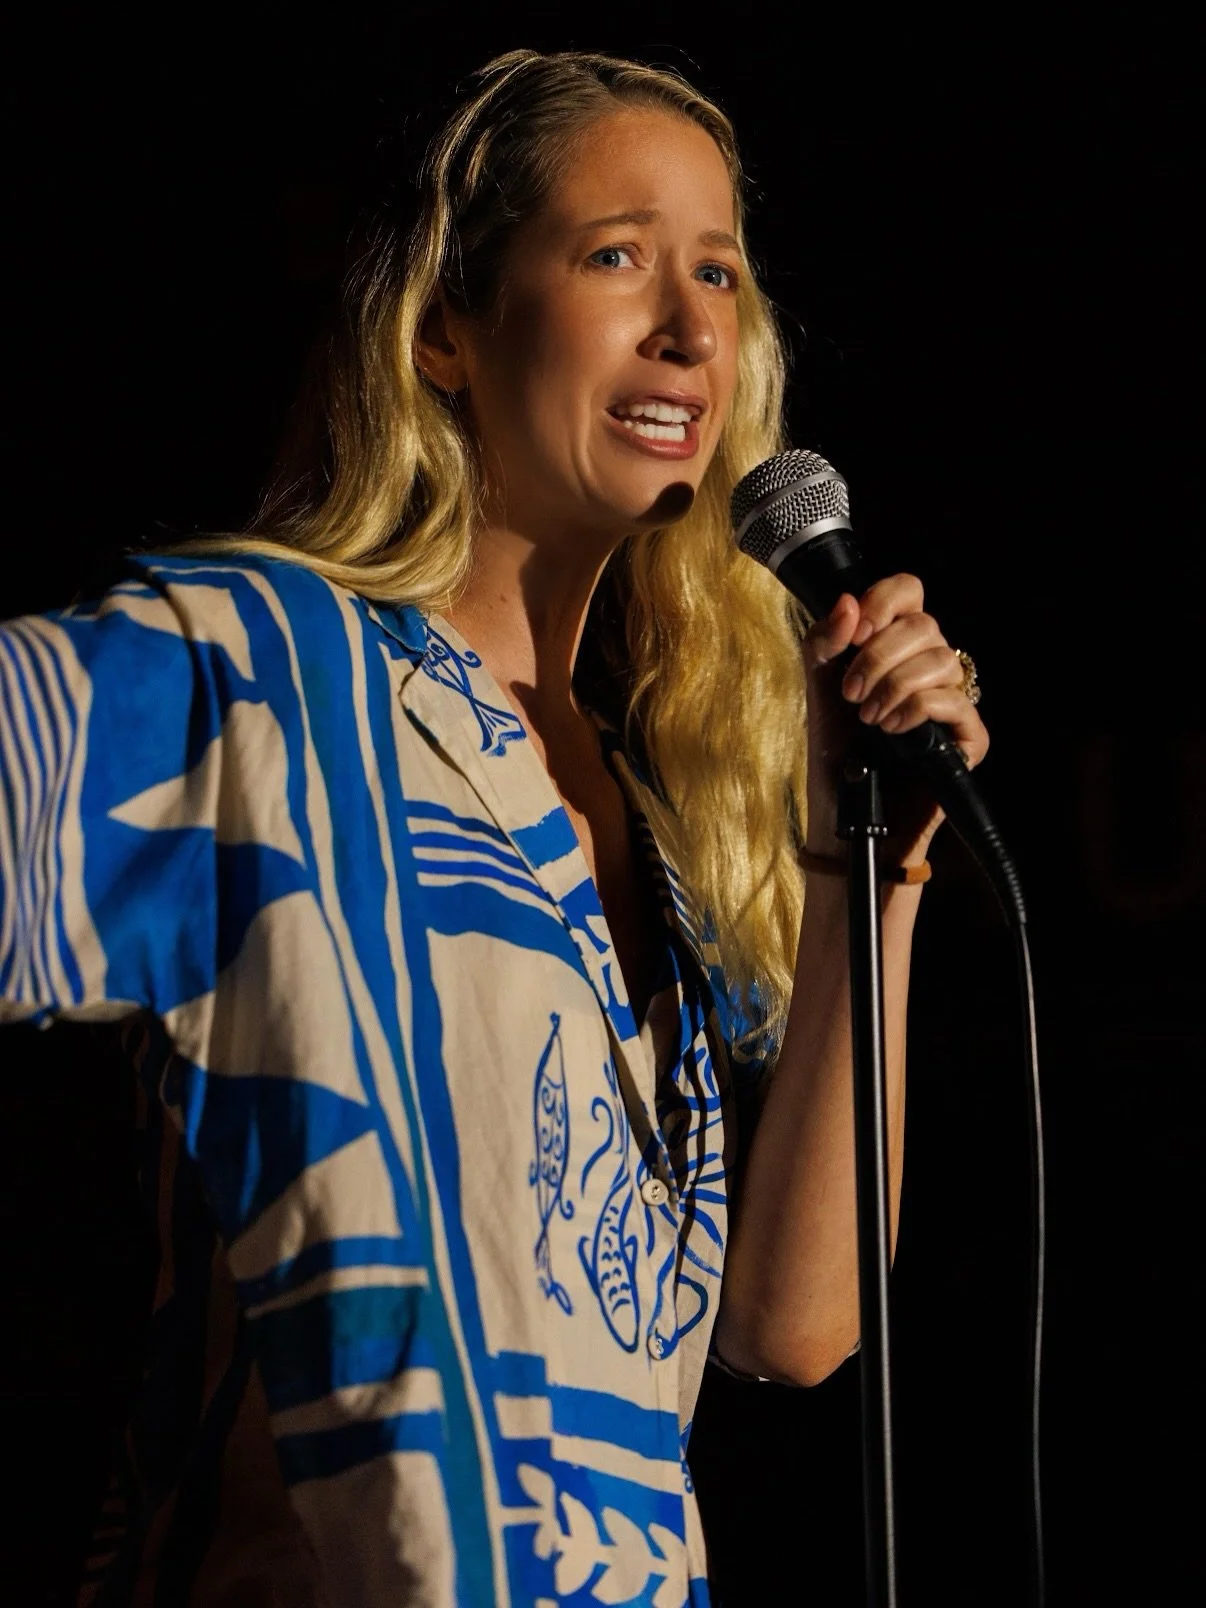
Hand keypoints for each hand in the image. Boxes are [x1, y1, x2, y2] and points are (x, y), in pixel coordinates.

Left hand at [801, 576, 989, 864]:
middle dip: (879, 656)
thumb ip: (825, 641)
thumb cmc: (837, 750)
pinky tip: (892, 729)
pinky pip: (953, 700)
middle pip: (925, 624)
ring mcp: (953, 699)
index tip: (854, 635)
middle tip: (852, 693)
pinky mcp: (970, 736)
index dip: (882, 602)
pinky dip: (916, 709)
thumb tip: (848, 604)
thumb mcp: (818, 687)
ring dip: (894, 687)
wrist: (847, 811)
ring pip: (941, 659)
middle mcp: (930, 665)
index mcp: (897, 644)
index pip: (908, 591)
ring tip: (870, 718)